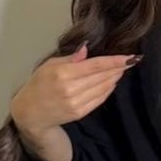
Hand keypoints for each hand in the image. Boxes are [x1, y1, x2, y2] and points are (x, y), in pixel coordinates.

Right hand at [10, 42, 140, 137]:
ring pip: (103, 88)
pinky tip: (112, 82)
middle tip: (130, 61)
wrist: (30, 113)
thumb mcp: (49, 65)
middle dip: (118, 68)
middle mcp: (71, 89)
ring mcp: (76, 103)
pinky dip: (108, 90)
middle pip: (102, 76)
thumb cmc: (39, 84)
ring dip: (115, 78)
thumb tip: (87, 48)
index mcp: (63, 74)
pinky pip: (100, 99)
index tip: (129, 57)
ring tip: (122, 69)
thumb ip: (70, 58)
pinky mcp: (80, 113)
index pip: (95, 65)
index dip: (114, 61)